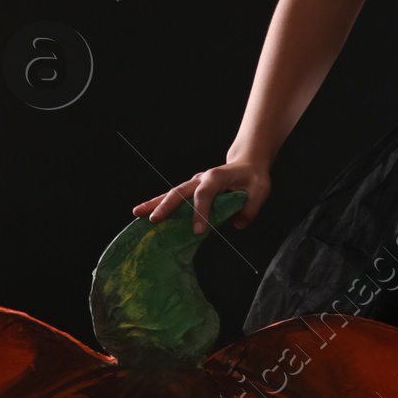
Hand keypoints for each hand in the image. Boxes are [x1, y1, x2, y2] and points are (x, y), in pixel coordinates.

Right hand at [133, 157, 269, 235]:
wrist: (246, 165)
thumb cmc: (253, 178)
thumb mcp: (260, 191)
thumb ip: (250, 208)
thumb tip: (237, 224)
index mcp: (217, 178)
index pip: (206, 195)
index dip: (201, 212)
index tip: (198, 232)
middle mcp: (201, 178)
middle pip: (180, 192)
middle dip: (167, 206)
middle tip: (154, 220)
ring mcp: (193, 183)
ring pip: (171, 193)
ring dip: (154, 203)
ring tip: (137, 213)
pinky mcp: (190, 190)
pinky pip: (172, 197)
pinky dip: (157, 204)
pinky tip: (143, 213)